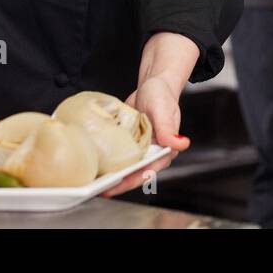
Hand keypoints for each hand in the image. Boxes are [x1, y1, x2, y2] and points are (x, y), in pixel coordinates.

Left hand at [100, 32, 198, 197]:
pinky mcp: (129, 143)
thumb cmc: (162, 95)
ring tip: (92, 180)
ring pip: (125, 167)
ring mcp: (140, 149)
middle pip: (133, 174)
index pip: (146, 172)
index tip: (113, 187)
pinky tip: (95, 162)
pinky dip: (108, 160)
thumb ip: (168, 129)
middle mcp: (152, 153)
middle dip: (116, 183)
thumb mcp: (163, 111)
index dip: (129, 182)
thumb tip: (181, 144)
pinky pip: (118, 155)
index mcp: (164, 151)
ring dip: (110, 174)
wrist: (152, 84)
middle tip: (96, 188)